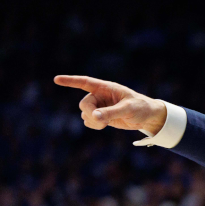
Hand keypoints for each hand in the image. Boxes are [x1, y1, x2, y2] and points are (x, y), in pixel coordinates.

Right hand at [53, 75, 167, 134]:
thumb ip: (111, 113)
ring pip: (85, 114)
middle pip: (84, 104)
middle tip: (101, 122)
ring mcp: (100, 106)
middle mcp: (100, 96)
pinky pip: (89, 121)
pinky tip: (103, 125)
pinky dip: (93, 125)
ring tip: (105, 123)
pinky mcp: (101, 116)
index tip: (56, 79)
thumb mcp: (128, 109)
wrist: (148, 117)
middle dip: (89, 113)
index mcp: (106, 88)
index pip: (85, 82)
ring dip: (92, 121)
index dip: (70, 81)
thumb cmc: (141, 108)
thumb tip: (94, 117)